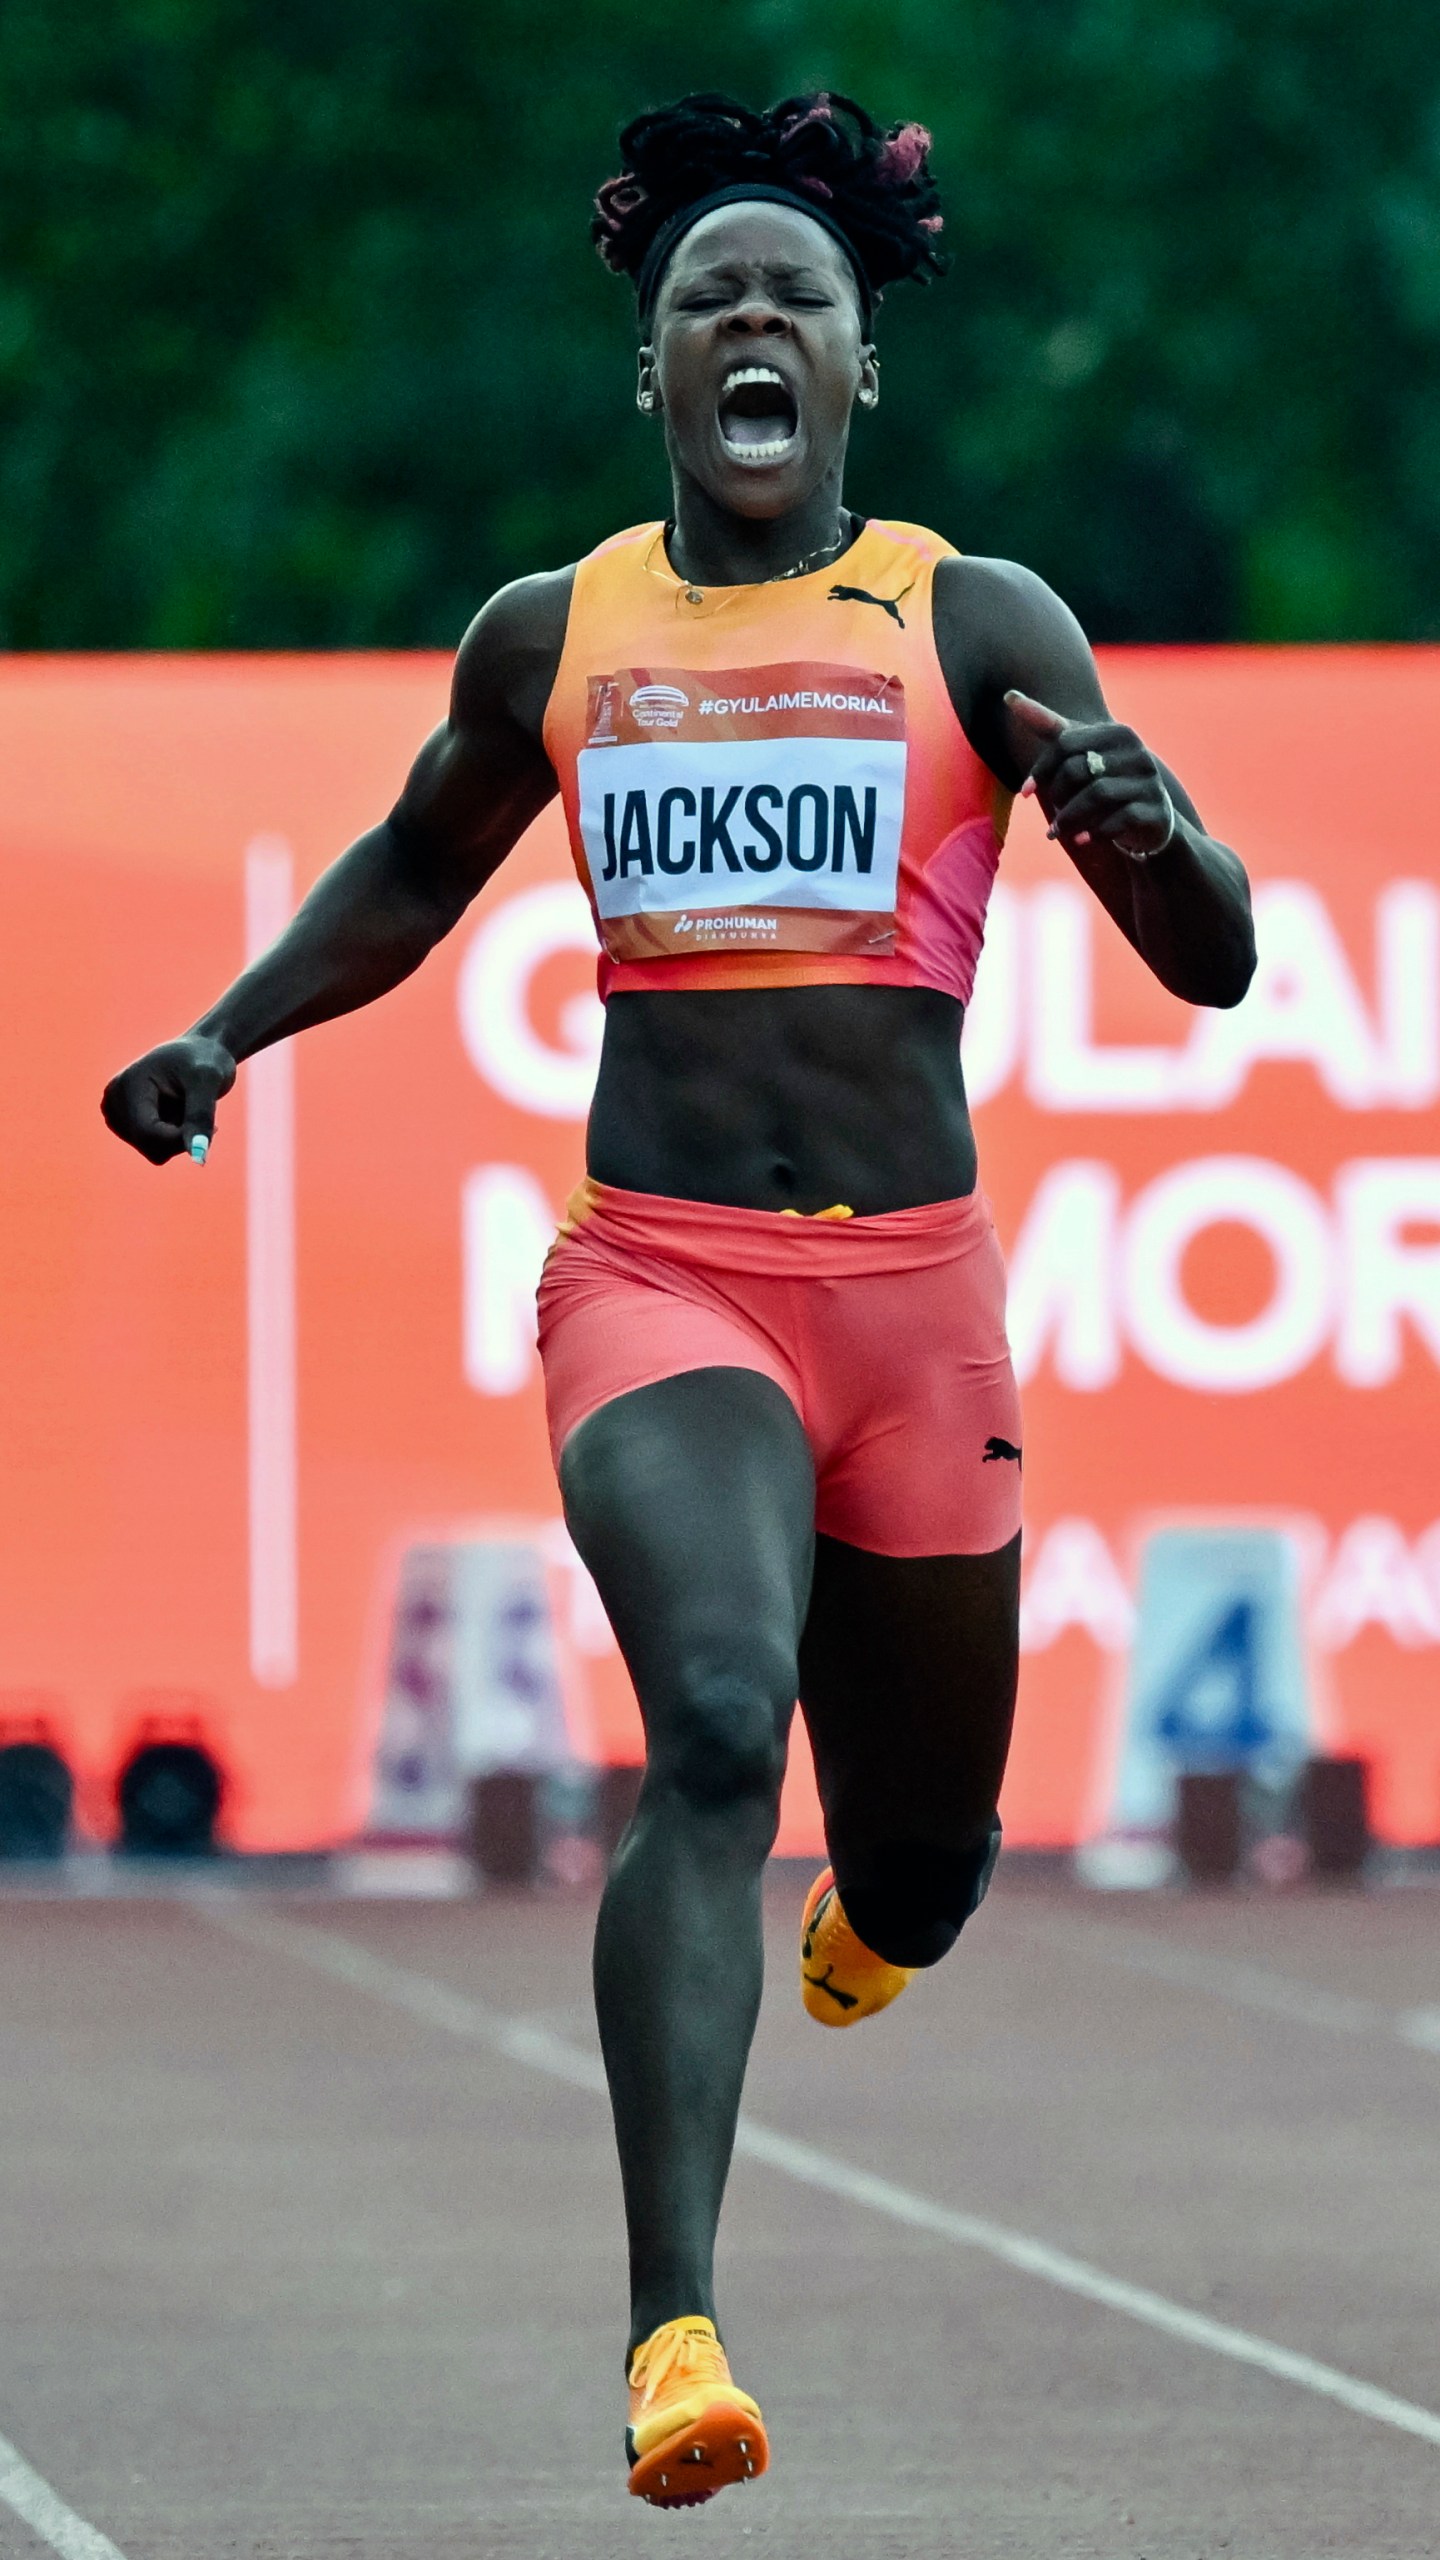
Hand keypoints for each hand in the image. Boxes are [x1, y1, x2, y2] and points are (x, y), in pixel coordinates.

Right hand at [100, 1034, 236, 1164]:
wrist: (200, 1051)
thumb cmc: (206, 1059)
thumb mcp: (209, 1081)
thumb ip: (201, 1117)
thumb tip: (199, 1158)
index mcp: (127, 1085)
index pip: (147, 1133)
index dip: (181, 1139)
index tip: (213, 1127)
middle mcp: (114, 1101)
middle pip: (150, 1146)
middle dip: (181, 1137)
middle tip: (200, 1109)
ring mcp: (116, 1114)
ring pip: (153, 1151)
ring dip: (178, 1137)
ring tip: (186, 1106)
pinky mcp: (125, 1124)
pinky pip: (155, 1149)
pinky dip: (174, 1139)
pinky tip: (179, 1113)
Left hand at [1003, 692, 1175, 858]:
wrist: (1148, 819)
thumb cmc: (1105, 780)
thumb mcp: (1079, 752)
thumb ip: (1048, 725)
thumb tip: (1009, 695)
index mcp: (1117, 734)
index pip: (1066, 743)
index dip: (1041, 769)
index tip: (1025, 792)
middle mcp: (1138, 753)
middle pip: (1080, 769)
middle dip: (1058, 795)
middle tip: (1052, 815)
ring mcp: (1150, 782)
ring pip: (1098, 795)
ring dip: (1070, 818)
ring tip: (1057, 832)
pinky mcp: (1155, 811)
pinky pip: (1120, 820)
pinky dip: (1095, 832)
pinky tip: (1082, 840)